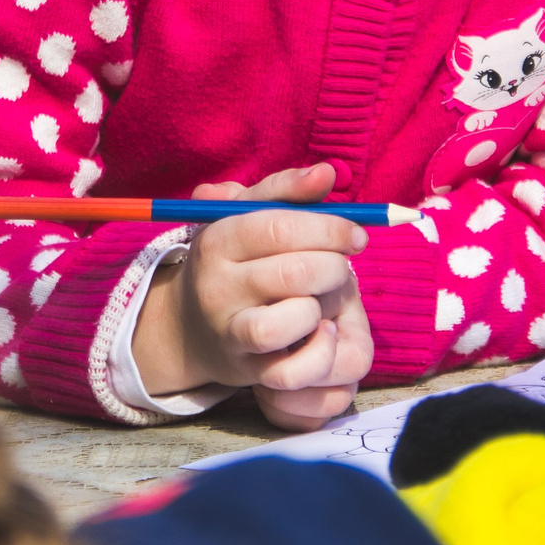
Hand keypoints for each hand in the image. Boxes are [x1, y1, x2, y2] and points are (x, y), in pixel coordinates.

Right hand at [132, 164, 374, 430]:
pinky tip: (322, 334)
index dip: (329, 228)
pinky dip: (318, 352)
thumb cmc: (232, 261)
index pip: (279, 225)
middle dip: (334, 268)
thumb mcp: (244, 217)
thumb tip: (326, 172)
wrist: (189, 327)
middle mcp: (217, 287)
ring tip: (325, 302)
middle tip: (342, 269)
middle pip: (293, 273)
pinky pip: (289, 372)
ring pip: (286, 322)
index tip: (355, 236)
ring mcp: (230, 332)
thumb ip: (285, 191)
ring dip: (321, 309)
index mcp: (216, 240)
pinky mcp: (247, 371)